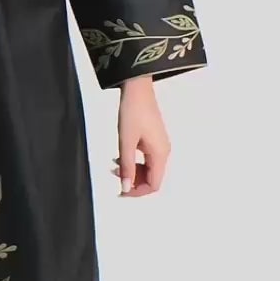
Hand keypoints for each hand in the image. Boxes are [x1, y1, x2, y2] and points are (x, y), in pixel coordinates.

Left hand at [110, 75, 169, 196]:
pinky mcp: (154, 139)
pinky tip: (120, 158)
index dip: (137, 192)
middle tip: (115, 177)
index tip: (121, 190)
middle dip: (134, 182)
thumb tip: (125, 187)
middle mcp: (164, 151)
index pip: (154, 185)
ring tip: (115, 166)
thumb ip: (126, 167)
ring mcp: (160, 145)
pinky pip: (146, 159)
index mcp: (160, 154)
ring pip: (149, 169)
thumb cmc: (132, 111)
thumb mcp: (126, 142)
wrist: (137, 89)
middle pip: (152, 179)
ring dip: (133, 172)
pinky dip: (134, 162)